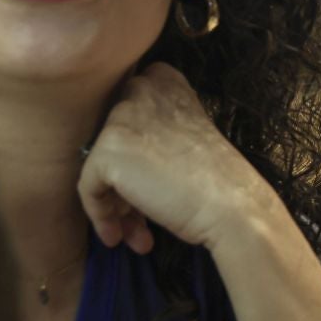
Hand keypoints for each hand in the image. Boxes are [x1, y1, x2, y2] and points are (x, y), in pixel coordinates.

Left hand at [78, 63, 282, 255]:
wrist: (232, 205)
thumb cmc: (218, 180)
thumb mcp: (190, 136)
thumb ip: (157, 131)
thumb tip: (122, 159)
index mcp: (167, 83)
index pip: (128, 105)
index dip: (131, 145)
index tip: (142, 176)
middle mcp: (143, 90)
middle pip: (111, 141)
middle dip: (120, 180)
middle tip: (136, 213)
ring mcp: (121, 119)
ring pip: (100, 168)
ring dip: (115, 204)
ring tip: (133, 233)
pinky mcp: (107, 151)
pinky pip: (89, 189)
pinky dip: (101, 216)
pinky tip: (120, 237)